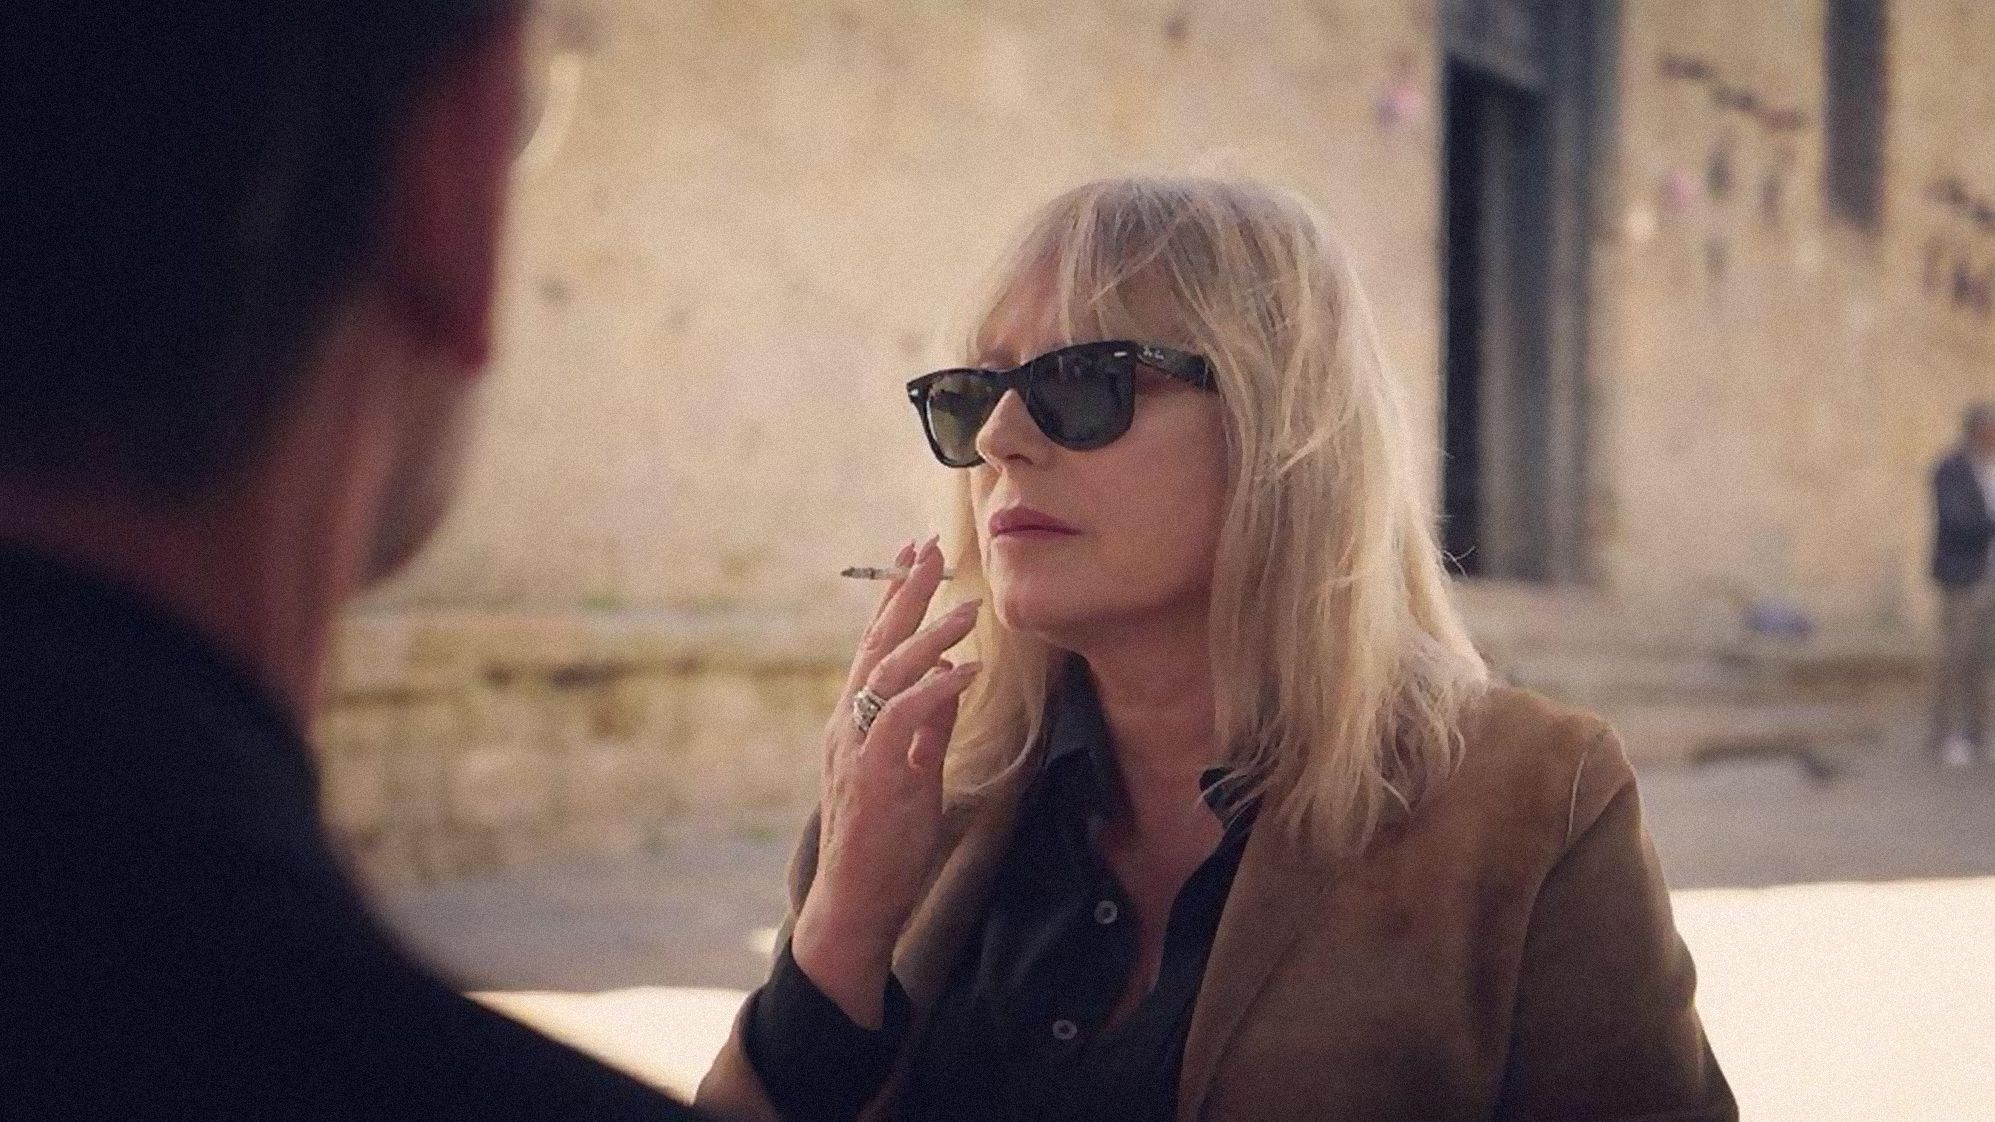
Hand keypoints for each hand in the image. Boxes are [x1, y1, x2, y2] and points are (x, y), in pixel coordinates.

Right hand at [790, 535, 980, 1027]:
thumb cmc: (886, 842)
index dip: (893, 599)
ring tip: (969, 611)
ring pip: (888, 674)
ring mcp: (855, 747)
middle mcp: (847, 724)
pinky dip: (935, 691)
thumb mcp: (915, 772)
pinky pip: (903, 719)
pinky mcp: (874, 774)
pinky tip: (967, 671)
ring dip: (931, 639)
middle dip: (905, 595)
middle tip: (932, 551)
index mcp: (854, 721)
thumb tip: (955, 678)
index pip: (872, 647)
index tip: (913, 555)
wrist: (856, 900)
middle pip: (875, 645)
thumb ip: (930, 726)